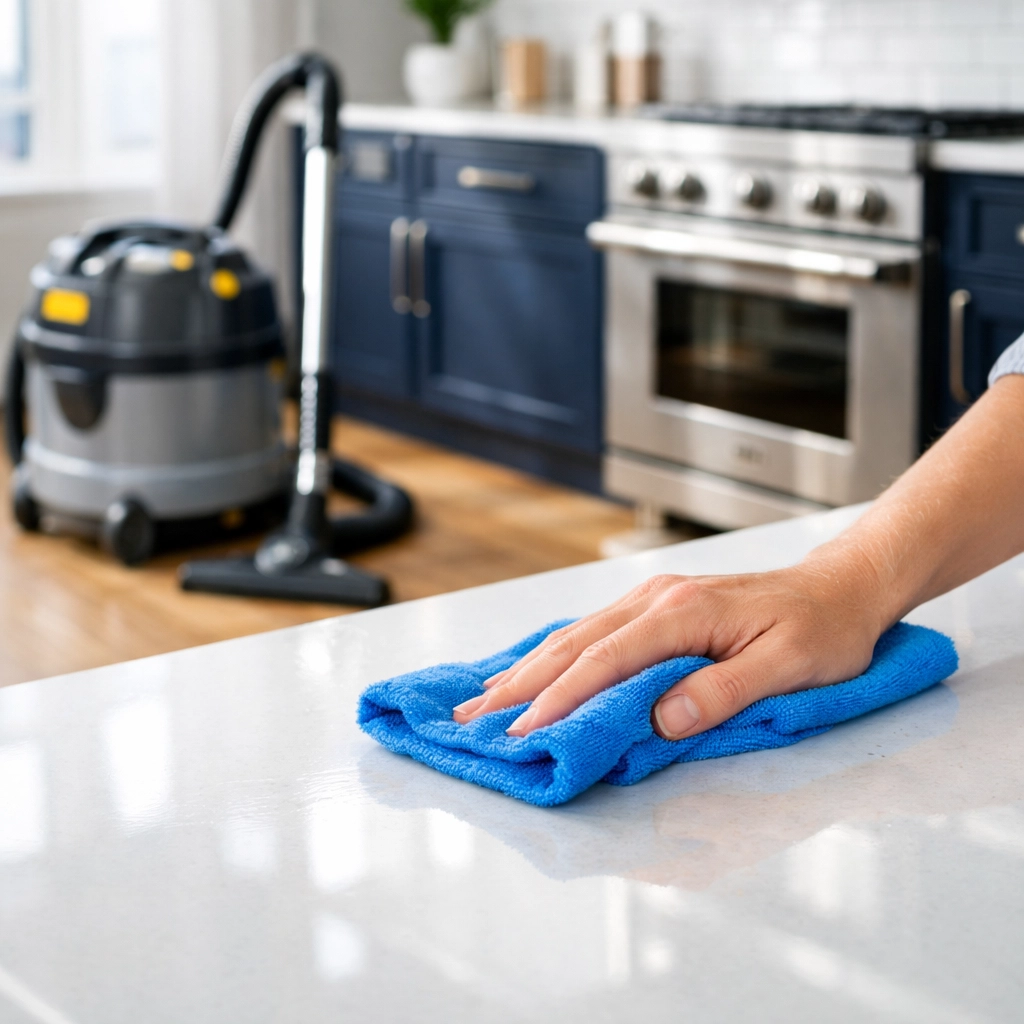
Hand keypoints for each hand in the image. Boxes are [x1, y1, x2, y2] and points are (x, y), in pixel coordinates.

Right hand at [451, 562, 888, 739]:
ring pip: (577, 633)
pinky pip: (594, 629)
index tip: (523, 729)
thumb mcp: (788, 667)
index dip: (561, 697)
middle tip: (473, 716)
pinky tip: (536, 666)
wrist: (841, 587)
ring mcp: (654, 597)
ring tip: (486, 695)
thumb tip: (662, 718)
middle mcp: (657, 598)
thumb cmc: (823, 630)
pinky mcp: (659, 605)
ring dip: (529, 667)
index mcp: (683, 612)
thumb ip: (723, 691)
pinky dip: (557, 653)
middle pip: (575, 644)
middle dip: (521, 682)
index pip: (606, 659)